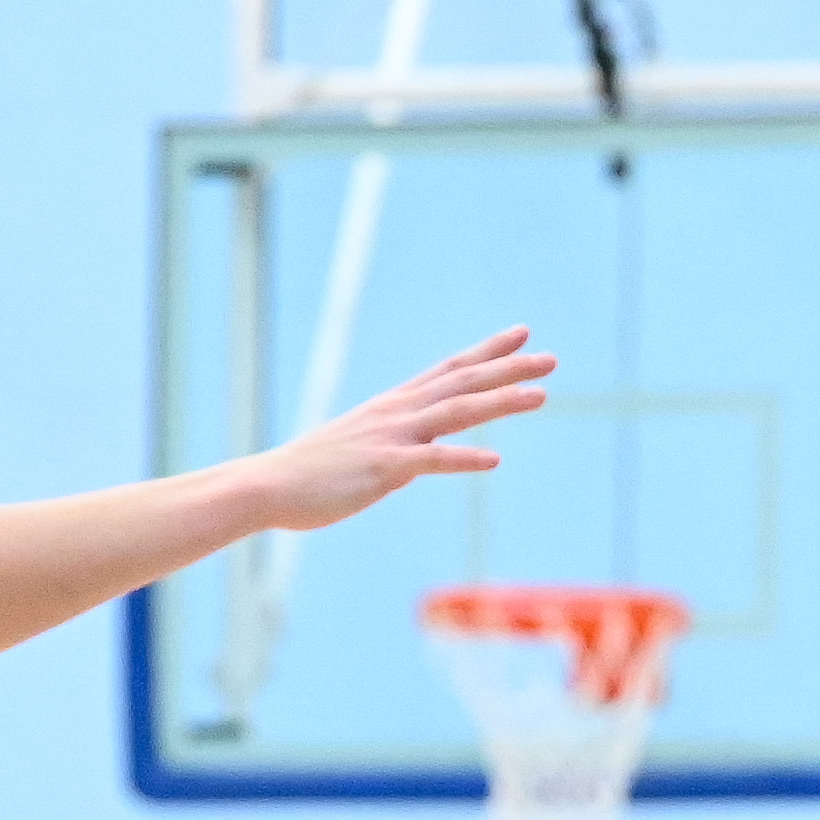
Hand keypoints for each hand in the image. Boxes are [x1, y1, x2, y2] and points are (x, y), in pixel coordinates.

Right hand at [243, 328, 557, 533]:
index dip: (488, 351)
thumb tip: (406, 464)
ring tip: (542, 395)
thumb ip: (388, 450)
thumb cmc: (309, 476)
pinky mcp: (384, 469)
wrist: (270, 486)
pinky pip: (432, 461)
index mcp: (393, 406)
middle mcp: (397, 413)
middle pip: (463, 382)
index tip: (522, 334)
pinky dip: (464, 459)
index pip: (450, 370)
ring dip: (501, 401)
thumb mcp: (356, 452)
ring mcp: (392, 438)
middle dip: (508, 368)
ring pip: (457, 412)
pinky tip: (495, 460)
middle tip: (549, 358)